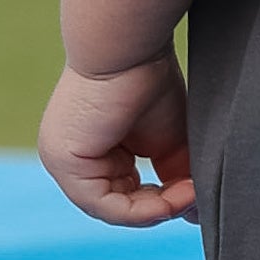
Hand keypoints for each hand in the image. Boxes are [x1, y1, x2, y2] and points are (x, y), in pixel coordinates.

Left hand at [36, 50, 197, 226]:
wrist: (130, 46)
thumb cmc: (149, 78)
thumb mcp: (168, 140)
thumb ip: (177, 176)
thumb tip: (196, 212)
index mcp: (89, 149)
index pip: (124, 196)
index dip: (162, 202)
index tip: (198, 190)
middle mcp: (70, 157)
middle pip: (118, 206)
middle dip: (162, 207)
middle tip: (198, 194)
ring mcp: (62, 160)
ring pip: (111, 210)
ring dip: (158, 209)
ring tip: (191, 193)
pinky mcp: (64, 161)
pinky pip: (105, 205)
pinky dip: (143, 208)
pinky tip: (174, 194)